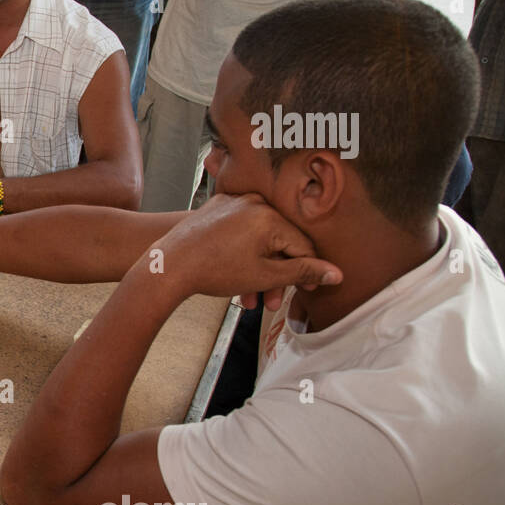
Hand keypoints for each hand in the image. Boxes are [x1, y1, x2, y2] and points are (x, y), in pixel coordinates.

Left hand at [146, 194, 341, 308]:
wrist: (168, 265)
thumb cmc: (214, 271)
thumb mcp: (264, 276)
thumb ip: (302, 273)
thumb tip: (336, 273)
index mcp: (270, 216)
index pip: (302, 246)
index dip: (308, 271)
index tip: (308, 290)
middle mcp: (254, 202)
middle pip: (279, 242)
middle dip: (277, 276)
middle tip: (274, 302)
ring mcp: (233, 202)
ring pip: (258, 239)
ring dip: (259, 270)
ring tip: (251, 299)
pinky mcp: (216, 208)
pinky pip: (240, 231)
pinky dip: (242, 253)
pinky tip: (236, 277)